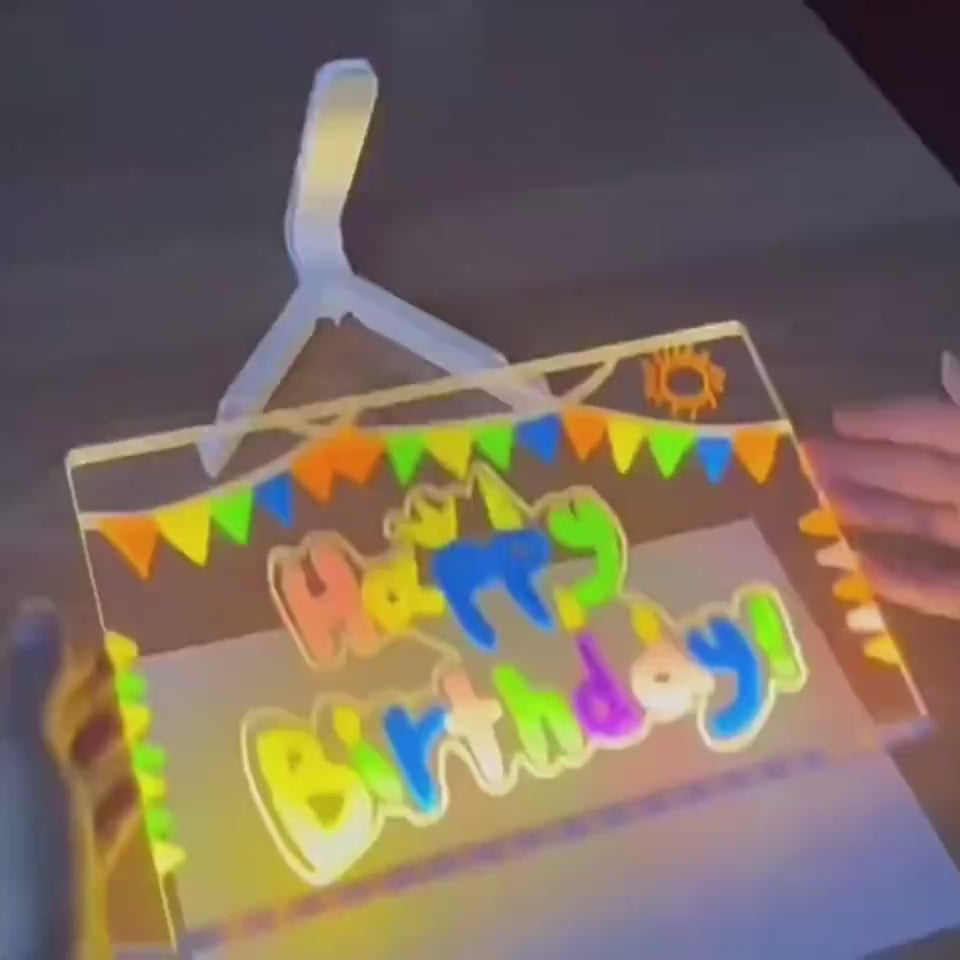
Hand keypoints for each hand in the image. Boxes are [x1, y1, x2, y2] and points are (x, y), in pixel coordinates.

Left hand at [0, 601, 140, 958]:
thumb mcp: (18, 753)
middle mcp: (1, 796)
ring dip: (94, 748)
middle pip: (26, 735)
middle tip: (123, 668)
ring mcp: (17, 847)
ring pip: (51, 783)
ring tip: (136, 716)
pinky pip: (78, 831)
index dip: (43, 660)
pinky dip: (107, 803)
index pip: (8, 692)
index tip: (96, 638)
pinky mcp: (50, 887)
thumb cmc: (14, 853)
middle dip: (72, 700)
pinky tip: (139, 786)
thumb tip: (41, 606)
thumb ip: (31, 680)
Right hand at [806, 352, 959, 620]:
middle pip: (923, 475)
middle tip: (803, 462)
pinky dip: (908, 583)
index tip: (830, 419)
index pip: (938, 427)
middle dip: (863, 467)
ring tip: (816, 511)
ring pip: (929, 526)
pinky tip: (861, 575)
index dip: (889, 420)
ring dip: (874, 518)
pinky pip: (947, 590)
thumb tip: (945, 363)